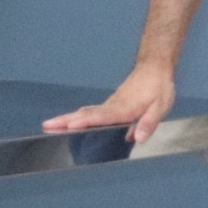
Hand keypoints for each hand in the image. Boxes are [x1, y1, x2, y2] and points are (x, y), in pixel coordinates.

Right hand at [42, 62, 177, 142]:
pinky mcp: (110, 105)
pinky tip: (70, 124)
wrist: (154, 68)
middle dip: (65, 120)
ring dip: (67, 119)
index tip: (71, 125)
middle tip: (46, 126)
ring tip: (50, 125)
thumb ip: (148, 123)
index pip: (102, 116)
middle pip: (86, 114)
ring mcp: (109, 105)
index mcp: (124, 108)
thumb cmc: (158, 88)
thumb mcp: (160, 106)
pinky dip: (78, 117)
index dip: (87, 121)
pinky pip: (91, 112)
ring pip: (85, 112)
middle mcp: (112, 106)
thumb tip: (137, 139)